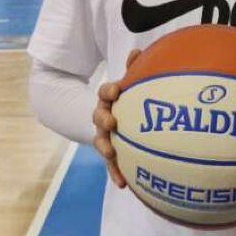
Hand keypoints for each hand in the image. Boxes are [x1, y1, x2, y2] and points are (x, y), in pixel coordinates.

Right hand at [92, 49, 140, 187]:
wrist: (112, 122)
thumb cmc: (127, 100)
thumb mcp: (129, 84)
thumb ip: (134, 69)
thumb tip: (137, 51)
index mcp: (107, 99)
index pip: (104, 91)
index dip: (109, 89)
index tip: (117, 89)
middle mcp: (102, 117)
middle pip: (98, 116)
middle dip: (104, 118)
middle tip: (113, 121)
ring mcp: (104, 136)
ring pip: (101, 141)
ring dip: (106, 147)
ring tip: (112, 154)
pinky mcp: (110, 155)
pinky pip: (112, 166)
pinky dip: (115, 174)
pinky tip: (123, 184)